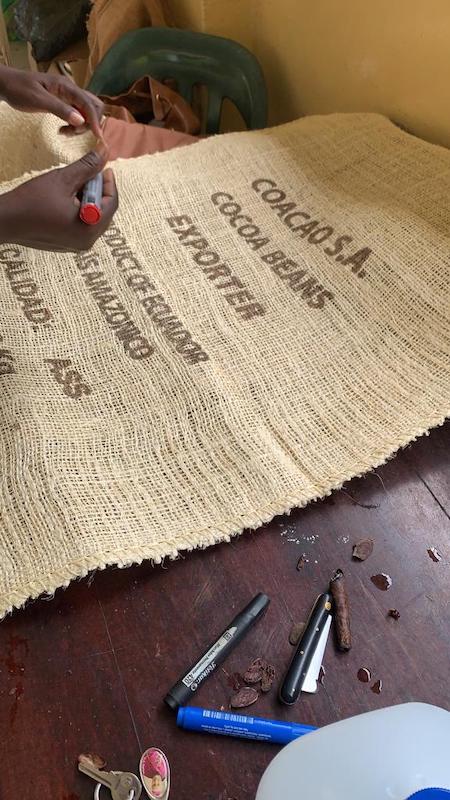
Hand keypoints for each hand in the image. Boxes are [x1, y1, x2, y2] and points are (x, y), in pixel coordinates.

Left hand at [0, 66, 103, 137]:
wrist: (6, 84)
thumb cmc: (19, 89)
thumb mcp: (38, 100)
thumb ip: (60, 109)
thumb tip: (80, 120)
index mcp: (66, 86)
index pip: (87, 103)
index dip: (95, 120)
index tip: (98, 136)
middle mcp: (70, 90)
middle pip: (93, 106)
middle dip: (90, 122)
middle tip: (74, 132)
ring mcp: (67, 96)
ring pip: (86, 111)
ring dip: (82, 125)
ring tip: (65, 132)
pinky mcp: (63, 103)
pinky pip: (77, 114)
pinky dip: (74, 124)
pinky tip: (63, 129)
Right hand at [0, 147, 117, 251]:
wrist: (6, 220)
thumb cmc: (32, 200)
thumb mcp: (63, 179)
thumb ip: (87, 166)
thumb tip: (105, 151)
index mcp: (89, 228)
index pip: (111, 203)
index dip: (110, 182)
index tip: (105, 166)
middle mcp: (87, 241)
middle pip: (105, 211)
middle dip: (99, 190)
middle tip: (91, 172)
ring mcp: (78, 245)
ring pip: (94, 216)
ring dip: (90, 198)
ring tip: (76, 183)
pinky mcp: (68, 243)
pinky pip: (83, 223)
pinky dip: (81, 208)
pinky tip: (68, 196)